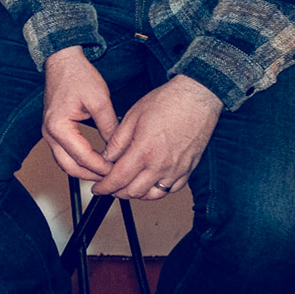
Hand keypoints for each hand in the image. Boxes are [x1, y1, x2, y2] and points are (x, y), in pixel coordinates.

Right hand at [43, 47, 117, 180]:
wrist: (63, 62)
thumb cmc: (78, 77)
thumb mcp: (100, 101)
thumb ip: (109, 128)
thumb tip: (117, 150)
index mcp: (58, 126)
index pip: (83, 157)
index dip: (103, 168)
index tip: (119, 171)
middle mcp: (49, 133)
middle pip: (69, 167)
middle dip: (92, 176)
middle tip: (113, 178)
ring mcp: (48, 132)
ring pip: (65, 163)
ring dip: (85, 170)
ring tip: (106, 172)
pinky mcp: (53, 130)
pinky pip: (64, 154)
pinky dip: (79, 161)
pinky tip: (96, 161)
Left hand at [95, 75, 221, 199]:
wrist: (196, 99)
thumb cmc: (166, 103)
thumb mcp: (132, 117)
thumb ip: (117, 141)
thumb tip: (106, 157)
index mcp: (144, 151)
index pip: (119, 178)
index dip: (105, 187)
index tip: (98, 189)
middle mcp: (161, 165)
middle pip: (134, 191)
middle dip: (117, 192)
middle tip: (109, 187)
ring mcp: (177, 169)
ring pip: (153, 195)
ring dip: (137, 194)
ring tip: (126, 187)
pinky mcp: (189, 169)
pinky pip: (171, 189)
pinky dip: (157, 191)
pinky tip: (148, 183)